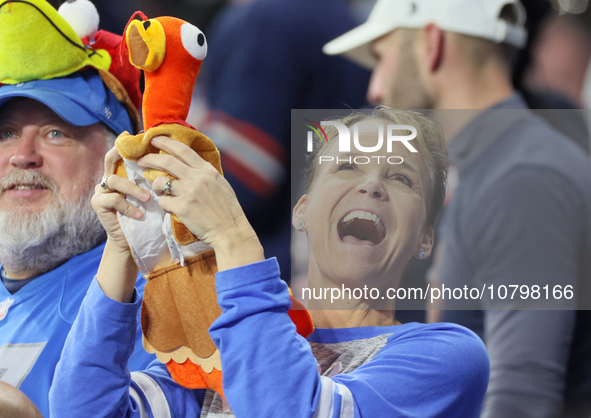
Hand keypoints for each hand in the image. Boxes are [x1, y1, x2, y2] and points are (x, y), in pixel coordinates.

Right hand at [91, 147, 150, 252]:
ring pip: (114, 180)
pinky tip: (140, 214)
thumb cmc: (148, 214)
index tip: (138, 138)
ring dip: (133, 188)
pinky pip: (113, 199)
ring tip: (148, 198)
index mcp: (120, 173)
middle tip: (144, 163)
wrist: (135, 239)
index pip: (120, 152)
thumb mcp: (152, 192)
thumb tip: (171, 158)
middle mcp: (108, 178)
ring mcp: (101, 191)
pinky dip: (128, 206)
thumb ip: (154, 177)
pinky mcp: (98, 204)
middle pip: (111, 160)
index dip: (127, 144)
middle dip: (126, 159)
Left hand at [138, 136, 263, 269]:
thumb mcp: (220, 184)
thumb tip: (191, 165)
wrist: (230, 230)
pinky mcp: (182, 208)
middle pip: (167, 161)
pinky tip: (168, 206)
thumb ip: (205, 173)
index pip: (183, 150)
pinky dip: (163, 203)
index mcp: (206, 170)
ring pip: (161, 181)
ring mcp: (189, 193)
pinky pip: (163, 201)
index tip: (154, 139)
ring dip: (154, 184)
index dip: (166, 142)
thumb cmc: (227, 209)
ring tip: (155, 189)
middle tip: (141, 160)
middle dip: (150, 158)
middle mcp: (197, 178)